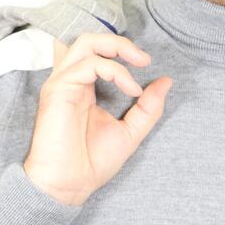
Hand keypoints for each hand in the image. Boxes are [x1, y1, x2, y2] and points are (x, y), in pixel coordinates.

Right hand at [23, 32, 172, 205]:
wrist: (70, 184)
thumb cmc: (92, 162)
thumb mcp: (131, 131)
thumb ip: (148, 108)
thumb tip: (166, 81)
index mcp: (83, 89)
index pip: (98, 53)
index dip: (124, 52)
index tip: (148, 66)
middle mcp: (71, 82)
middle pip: (90, 40)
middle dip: (120, 42)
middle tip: (144, 59)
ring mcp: (63, 84)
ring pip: (86, 43)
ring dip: (117, 48)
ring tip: (140, 65)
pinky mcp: (58, 89)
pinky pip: (89, 64)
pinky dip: (115, 71)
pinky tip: (131, 90)